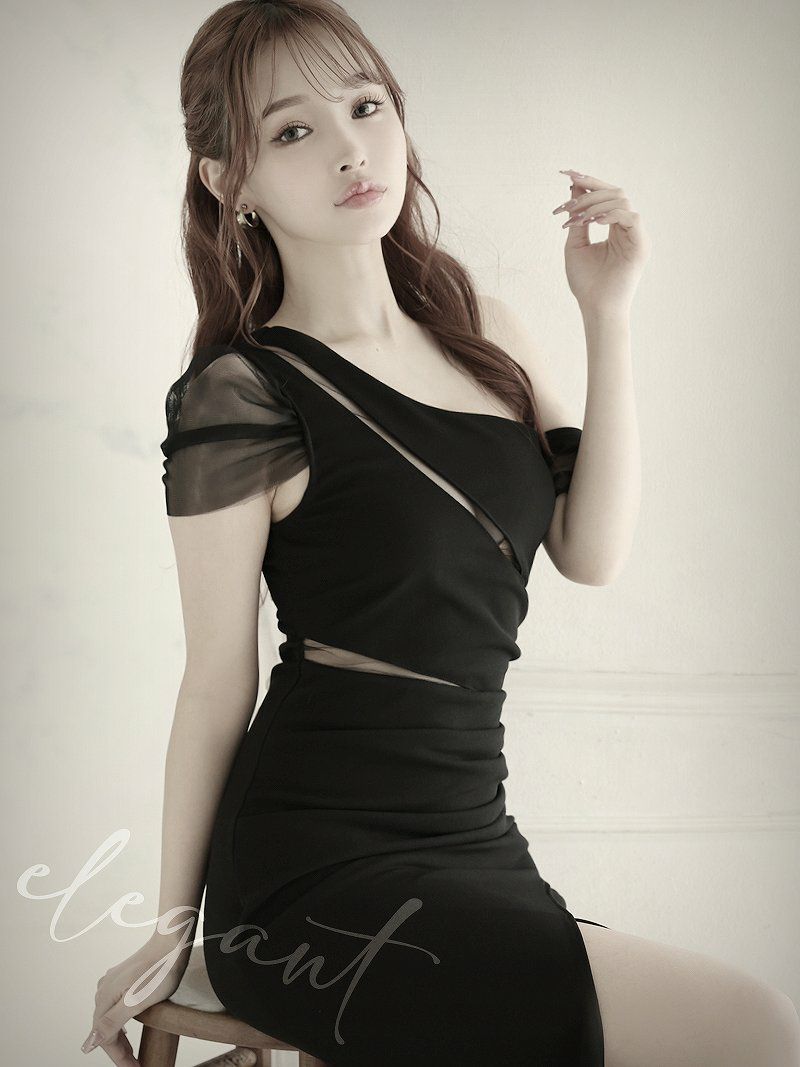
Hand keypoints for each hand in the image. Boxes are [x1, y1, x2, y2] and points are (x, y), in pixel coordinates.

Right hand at [81, 933, 193, 1062]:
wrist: (172, 942)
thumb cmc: (160, 970)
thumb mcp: (138, 1001)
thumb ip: (112, 1022)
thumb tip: (88, 1044)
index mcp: (105, 998)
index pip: (105, 1038)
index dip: (119, 1057)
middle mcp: (103, 990)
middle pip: (104, 1029)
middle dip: (118, 1050)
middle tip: (135, 1064)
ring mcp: (112, 982)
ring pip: (109, 1018)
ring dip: (119, 1037)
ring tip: (132, 1052)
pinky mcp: (122, 978)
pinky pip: (114, 1006)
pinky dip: (120, 1022)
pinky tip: (126, 1027)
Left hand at [553, 168, 651, 316]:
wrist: (595, 309)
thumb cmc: (586, 283)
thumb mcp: (575, 245)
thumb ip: (577, 218)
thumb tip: (573, 188)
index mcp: (615, 227)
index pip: (606, 195)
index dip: (589, 182)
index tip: (566, 174)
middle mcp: (628, 228)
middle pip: (615, 192)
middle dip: (589, 190)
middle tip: (567, 199)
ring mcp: (636, 236)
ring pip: (621, 200)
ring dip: (594, 205)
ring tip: (575, 219)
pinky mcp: (641, 245)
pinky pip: (631, 217)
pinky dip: (610, 214)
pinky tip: (592, 222)